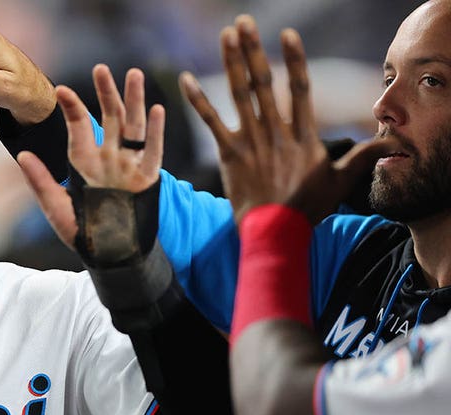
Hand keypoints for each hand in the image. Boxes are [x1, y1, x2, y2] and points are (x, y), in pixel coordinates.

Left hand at [16, 64, 164, 248]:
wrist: (110, 255)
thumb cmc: (82, 232)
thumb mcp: (56, 207)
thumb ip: (41, 181)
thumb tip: (23, 155)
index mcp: (84, 161)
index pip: (78, 127)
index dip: (71, 108)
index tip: (62, 90)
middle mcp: (108, 158)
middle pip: (109, 118)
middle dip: (105, 93)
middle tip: (100, 69)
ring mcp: (129, 166)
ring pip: (133, 126)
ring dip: (134, 101)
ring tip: (133, 74)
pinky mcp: (147, 178)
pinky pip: (153, 151)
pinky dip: (155, 132)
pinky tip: (157, 110)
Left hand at [179, 16, 392, 224]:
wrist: (275, 233)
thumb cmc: (308, 208)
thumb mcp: (341, 181)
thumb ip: (362, 157)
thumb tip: (389, 143)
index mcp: (302, 135)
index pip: (299, 89)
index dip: (294, 59)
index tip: (286, 34)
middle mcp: (276, 132)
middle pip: (264, 83)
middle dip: (253, 50)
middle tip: (244, 22)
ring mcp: (251, 141)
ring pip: (240, 94)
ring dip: (231, 62)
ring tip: (226, 35)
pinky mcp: (229, 154)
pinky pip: (211, 122)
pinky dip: (198, 101)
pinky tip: (185, 79)